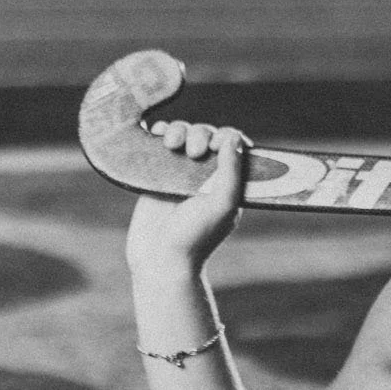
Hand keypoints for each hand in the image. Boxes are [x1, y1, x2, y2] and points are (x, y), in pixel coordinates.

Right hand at [124, 120, 248, 278]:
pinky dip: (160, 132)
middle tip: (195, 152)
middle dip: (201, 134)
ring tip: (172, 144)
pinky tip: (158, 134)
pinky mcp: (156, 174)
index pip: (234, 147)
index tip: (218, 144)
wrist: (159, 259)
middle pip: (208, 136)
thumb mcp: (222, 205)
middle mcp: (206, 175)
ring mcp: (180, 173)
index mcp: (229, 183)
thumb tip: (233, 139)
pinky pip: (159, 143)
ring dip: (180, 130)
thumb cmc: (196, 237)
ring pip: (184, 135)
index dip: (228, 137)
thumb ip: (231, 172)